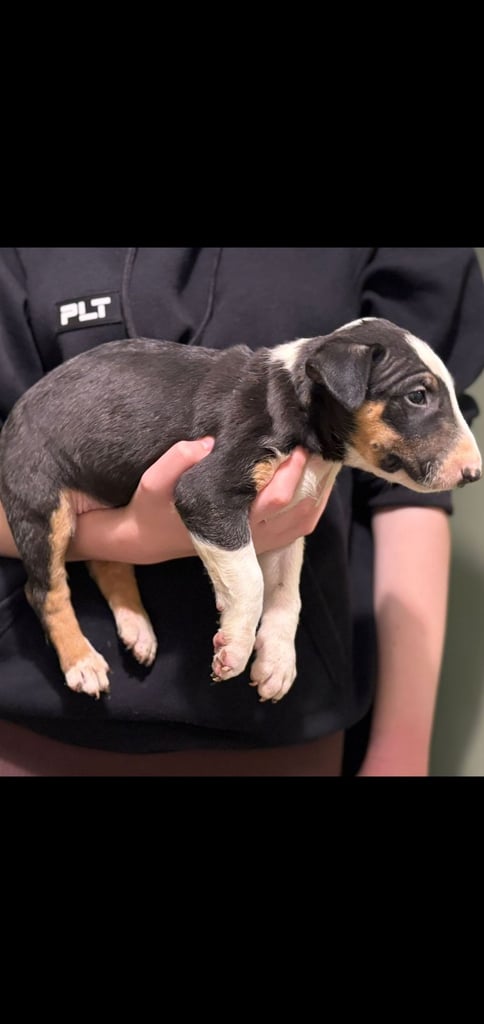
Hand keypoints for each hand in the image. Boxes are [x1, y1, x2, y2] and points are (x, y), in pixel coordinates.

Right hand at [70, 439, 331, 563]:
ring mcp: (260, 541)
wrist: (151, 538)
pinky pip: (301, 527)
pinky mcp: (263, 541)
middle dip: (311, 473)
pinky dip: (315, 504)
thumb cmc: (154, 506)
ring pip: (306, 518)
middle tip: (312, 440)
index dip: (291, 470)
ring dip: (319, 488)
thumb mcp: (153, 482)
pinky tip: (318, 479)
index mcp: (229, 520)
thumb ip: (176, 461)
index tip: (294, 441)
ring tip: (322, 455)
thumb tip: (208, 441)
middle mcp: (251, 535)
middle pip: (299, 507)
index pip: (275, 497)